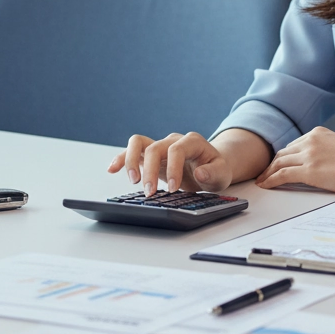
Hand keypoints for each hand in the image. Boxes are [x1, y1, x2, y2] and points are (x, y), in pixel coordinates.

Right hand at [107, 132, 232, 194]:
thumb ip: (214, 173)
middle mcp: (173, 140)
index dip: (173, 168)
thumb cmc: (215, 169)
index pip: (177, 149)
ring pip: (138, 143)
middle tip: (150, 193)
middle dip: (150, 171)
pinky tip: (112, 170)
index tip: (173, 189)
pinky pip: (132, 151)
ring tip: (133, 181)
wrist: (210, 167)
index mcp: (192, 142)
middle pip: (155, 147)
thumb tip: (199, 172)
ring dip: (131, 161)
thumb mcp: (223, 174)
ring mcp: (160, 146)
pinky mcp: (150, 155)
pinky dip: (121, 159)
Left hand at [255, 127, 334, 194]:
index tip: (277, 165)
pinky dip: (271, 180)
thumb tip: (317, 164)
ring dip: (268, 173)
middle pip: (283, 153)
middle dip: (272, 164)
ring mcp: (309, 155)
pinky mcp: (309, 171)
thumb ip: (324, 151)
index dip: (282, 157)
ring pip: (279, 163)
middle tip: (264, 174)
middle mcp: (310, 140)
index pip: (293, 145)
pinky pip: (282, 175)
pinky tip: (265, 185)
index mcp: (318, 133)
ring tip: (262, 181)